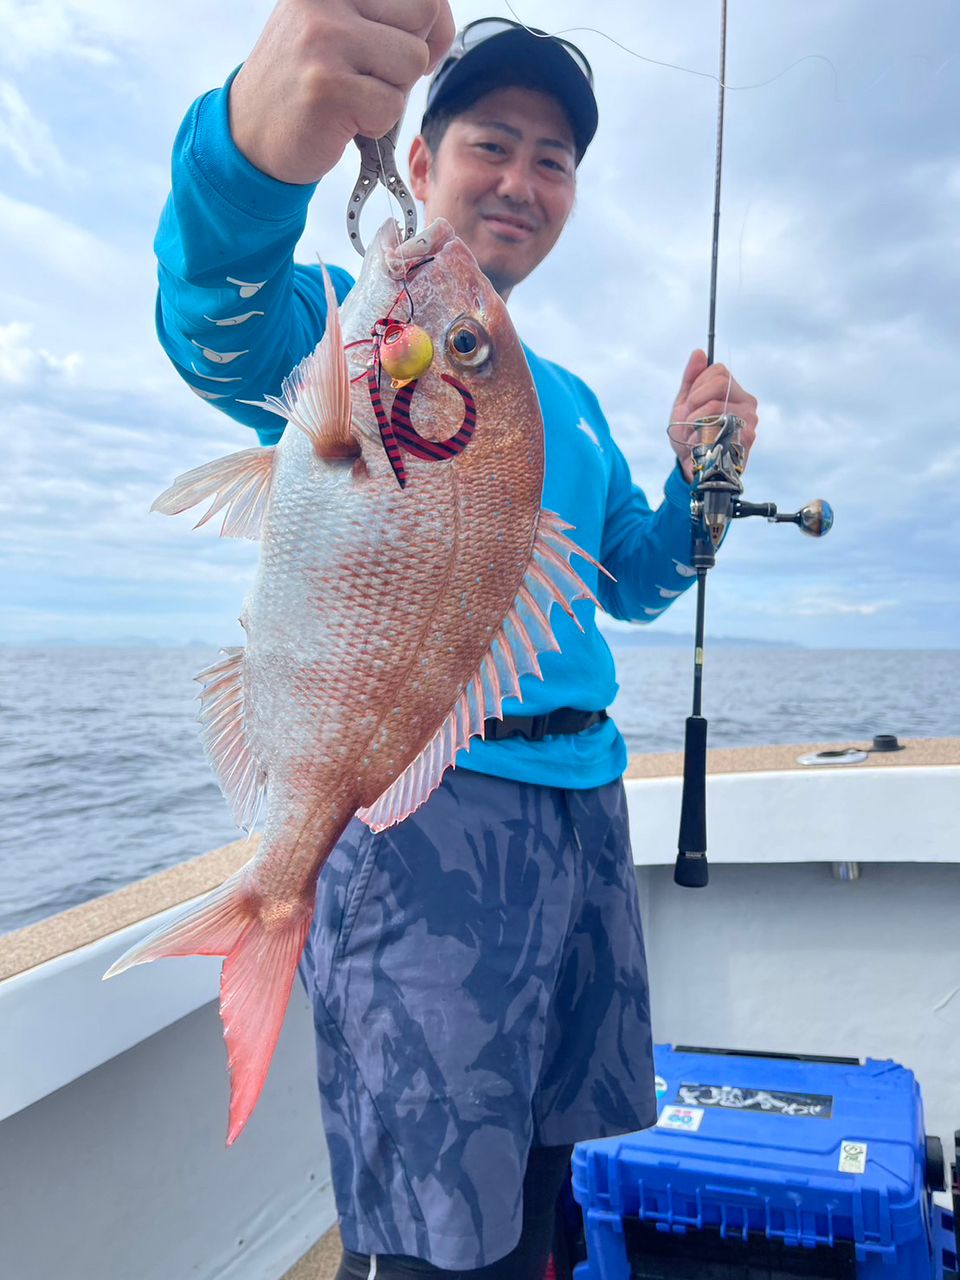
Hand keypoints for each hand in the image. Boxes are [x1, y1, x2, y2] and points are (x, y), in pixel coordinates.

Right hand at [229, 0, 455, 184]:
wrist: (249, 136)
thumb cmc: (306, 85)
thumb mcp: (338, 30)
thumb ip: (386, 18)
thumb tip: (443, 24)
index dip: (429, 24)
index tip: (406, 46)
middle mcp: (324, 1)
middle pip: (422, 17)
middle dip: (408, 58)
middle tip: (370, 78)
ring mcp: (324, 40)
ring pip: (412, 61)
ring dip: (392, 92)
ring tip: (353, 98)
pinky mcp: (328, 87)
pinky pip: (392, 105)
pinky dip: (376, 125)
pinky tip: (343, 120)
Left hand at [668, 349, 758, 482]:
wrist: (691, 466)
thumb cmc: (690, 435)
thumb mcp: (685, 403)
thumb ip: (692, 378)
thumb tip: (699, 353)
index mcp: (735, 392)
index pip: (718, 370)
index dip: (697, 385)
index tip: (691, 403)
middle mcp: (747, 403)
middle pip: (719, 382)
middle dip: (695, 401)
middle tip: (690, 419)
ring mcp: (749, 420)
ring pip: (715, 404)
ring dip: (694, 420)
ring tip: (694, 434)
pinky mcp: (746, 437)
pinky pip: (717, 425)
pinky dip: (699, 435)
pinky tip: (701, 445)